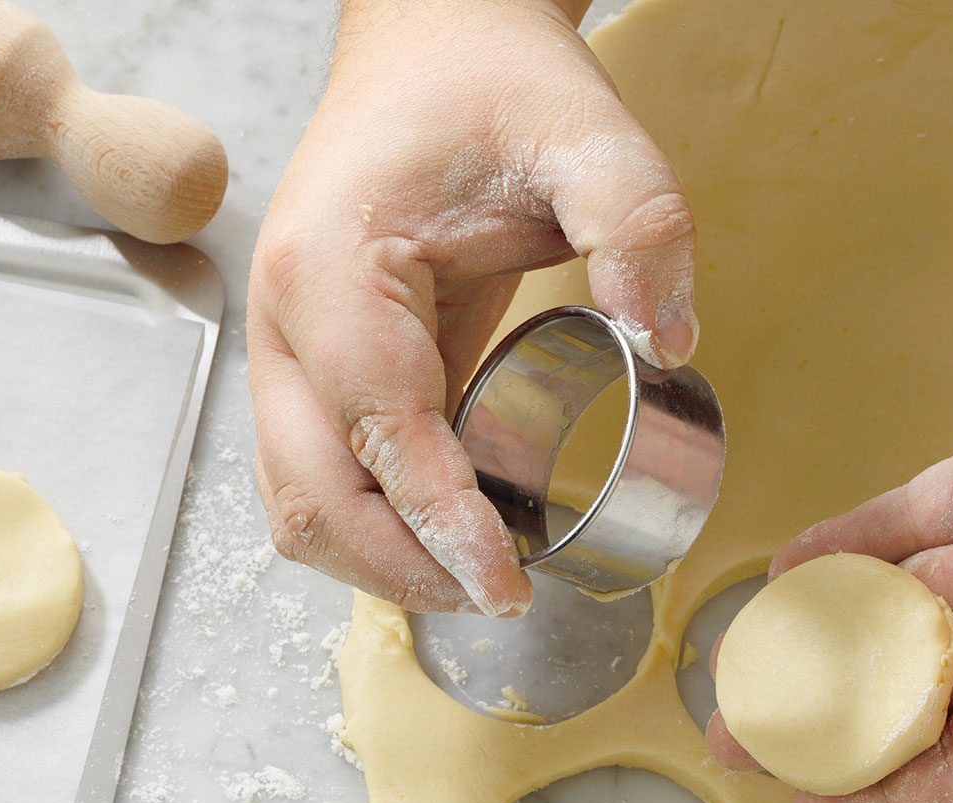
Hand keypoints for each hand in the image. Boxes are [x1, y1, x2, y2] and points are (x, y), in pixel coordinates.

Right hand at [249, 0, 698, 614]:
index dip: (439, 524)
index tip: (507, 588)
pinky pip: (323, 475)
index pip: (377, 431)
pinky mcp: (313, 369)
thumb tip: (667, 342)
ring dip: (379, 559)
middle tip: (503, 598)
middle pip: (310, 496)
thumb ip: (637, 221)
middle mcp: (285, 321)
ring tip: (481, 576)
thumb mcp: (586, 131)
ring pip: (299, 501)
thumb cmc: (488, 82)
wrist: (431, 43)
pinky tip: (455, 532)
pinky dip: (377, 523)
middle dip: (402, 569)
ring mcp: (286, 350)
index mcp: (333, 270)